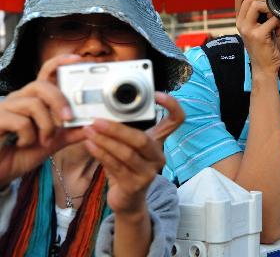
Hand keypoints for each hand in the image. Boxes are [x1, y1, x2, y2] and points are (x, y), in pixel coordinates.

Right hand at [0, 54, 84, 187]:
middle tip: (68, 119)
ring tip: (44, 140)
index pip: (45, 74)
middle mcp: (18, 99)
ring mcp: (5, 108)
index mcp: (32, 100)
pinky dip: (29, 136)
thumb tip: (92, 126)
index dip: (60, 63)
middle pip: (42, 86)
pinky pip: (20, 121)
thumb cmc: (19, 154)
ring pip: (34, 104)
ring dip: (46, 125)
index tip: (78, 59)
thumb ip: (70, 133)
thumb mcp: (52, 143)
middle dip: (59, 102)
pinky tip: (24, 144)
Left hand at [82, 92, 183, 214]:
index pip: (176, 120)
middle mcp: (158, 156)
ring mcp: (149, 172)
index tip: (156, 94)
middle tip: (97, 121)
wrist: (127, 199)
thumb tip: (103, 113)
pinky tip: (90, 145)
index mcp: (159, 142)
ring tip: (89, 131)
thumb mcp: (128, 146)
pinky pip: (116, 166)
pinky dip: (101, 154)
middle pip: (141, 140)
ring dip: (105, 141)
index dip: (171, 106)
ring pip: (126, 154)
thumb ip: (123, 131)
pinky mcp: (136, 185)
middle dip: (117, 129)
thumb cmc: (125, 167)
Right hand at [235, 0, 279, 74]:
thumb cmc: (265, 46)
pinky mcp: (258, 36)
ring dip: (272, 6)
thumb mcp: (261, 26)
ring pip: (257, 5)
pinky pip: (271, 19)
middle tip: (275, 3)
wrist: (265, 67)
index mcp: (240, 19)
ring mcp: (248, 30)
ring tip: (279, 15)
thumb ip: (261, 13)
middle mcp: (240, 23)